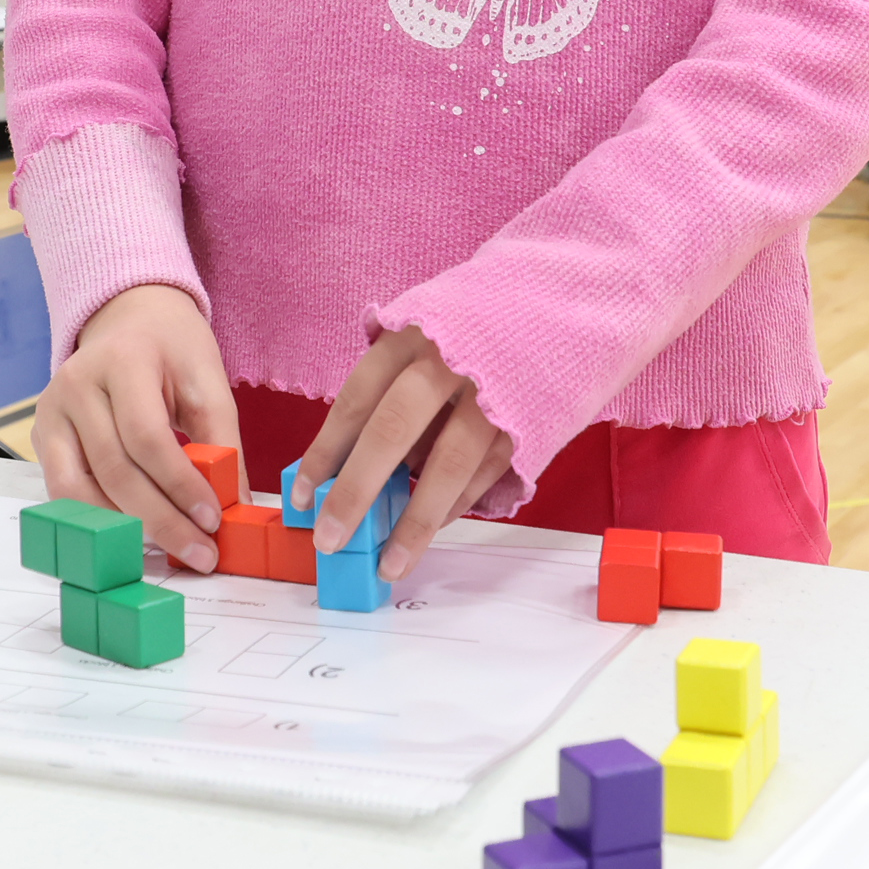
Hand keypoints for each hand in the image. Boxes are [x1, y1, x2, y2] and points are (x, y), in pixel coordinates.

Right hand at [33, 285, 236, 570]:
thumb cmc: (172, 348)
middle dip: (161, 520)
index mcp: (122, 360)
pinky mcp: (41, 433)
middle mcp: (76, 383)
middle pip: (114, 469)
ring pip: (80, 489)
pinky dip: (99, 517)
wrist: (130, 318)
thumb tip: (235, 507)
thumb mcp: (208, 381)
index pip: (147, 437)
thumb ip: (222, 442)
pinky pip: (64, 490)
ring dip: (127, 527)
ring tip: (171, 549)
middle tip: (200, 552)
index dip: (180, 485)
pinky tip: (135, 532)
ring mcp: (51, 409)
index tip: (213, 520)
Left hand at [302, 325, 511, 582]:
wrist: (565, 304)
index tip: (303, 497)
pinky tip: (432, 527)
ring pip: (446, 465)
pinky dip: (456, 505)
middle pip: (392, 431)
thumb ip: (391, 387)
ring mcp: (493, 394)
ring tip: (389, 564)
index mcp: (413, 336)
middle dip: (356, 491)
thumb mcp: (426, 334)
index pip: (356, 401)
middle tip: (330, 538)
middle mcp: (449, 361)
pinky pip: (484, 475)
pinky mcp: (528, 423)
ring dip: (414, 522)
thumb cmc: (476, 328)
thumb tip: (349, 462)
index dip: (326, 453)